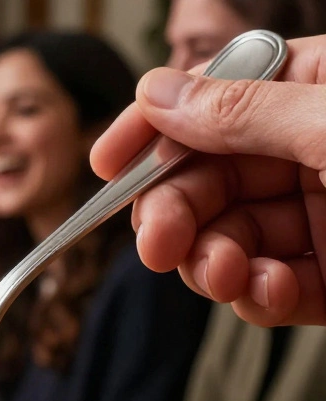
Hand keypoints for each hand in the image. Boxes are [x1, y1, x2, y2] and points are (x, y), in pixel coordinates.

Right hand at [90, 36, 325, 325]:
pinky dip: (257, 299)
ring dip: (212, 265)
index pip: (211, 100)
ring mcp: (325, 216)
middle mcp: (312, 152)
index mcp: (316, 92)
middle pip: (206, 180)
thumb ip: (244, 112)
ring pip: (228, 239)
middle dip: (174, 216)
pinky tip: (272, 294)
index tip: (106, 166)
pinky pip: (270, 289)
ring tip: (227, 277)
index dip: (152, 132)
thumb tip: (156, 93)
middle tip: (158, 245)